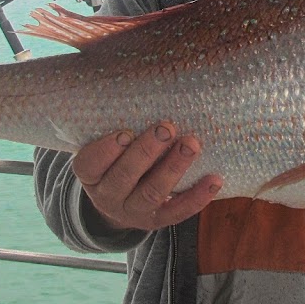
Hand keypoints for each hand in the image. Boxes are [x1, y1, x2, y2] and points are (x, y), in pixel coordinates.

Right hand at [72, 121, 222, 231]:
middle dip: (146, 151)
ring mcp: (133, 211)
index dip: (106, 150)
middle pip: (124, 176)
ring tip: (192, 144)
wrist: (118, 202)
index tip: (125, 132)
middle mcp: (108, 195)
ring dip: (174, 168)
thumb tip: (143, 82)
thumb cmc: (115, 159)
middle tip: (166, 128)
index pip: (90, 164)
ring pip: (152, 193)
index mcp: (90, 175)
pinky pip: (178, 212)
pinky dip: (197, 196)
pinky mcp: (157, 220)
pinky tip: (214, 179)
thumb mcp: (105, 145)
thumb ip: (116, 124)